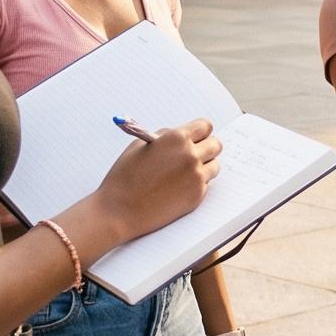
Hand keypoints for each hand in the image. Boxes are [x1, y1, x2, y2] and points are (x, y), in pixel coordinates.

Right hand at [87, 118, 219, 240]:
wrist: (120, 210)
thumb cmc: (125, 177)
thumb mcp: (140, 145)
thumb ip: (165, 137)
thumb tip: (180, 136)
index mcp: (177, 138)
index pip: (205, 126)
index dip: (200, 131)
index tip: (197, 136)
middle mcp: (191, 156)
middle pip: (216, 145)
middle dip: (207, 147)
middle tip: (196, 153)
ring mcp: (196, 177)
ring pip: (214, 165)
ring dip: (204, 166)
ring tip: (184, 172)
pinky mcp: (197, 196)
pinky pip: (206, 184)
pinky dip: (196, 184)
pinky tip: (178, 188)